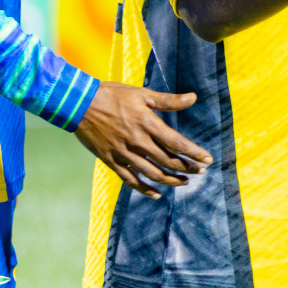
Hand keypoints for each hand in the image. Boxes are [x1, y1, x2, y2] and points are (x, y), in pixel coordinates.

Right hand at [74, 82, 208, 197]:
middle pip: (167, 160)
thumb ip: (168, 100)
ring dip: (170, 180)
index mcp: (147, 124)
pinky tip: (156, 194)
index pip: (177, 143)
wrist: (79, 104)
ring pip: (151, 173)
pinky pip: (130, 179)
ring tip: (184, 182)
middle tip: (200, 172)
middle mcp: (137, 141)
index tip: (208, 160)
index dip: (194, 153)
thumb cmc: (113, 96)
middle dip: (186, 168)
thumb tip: (193, 98)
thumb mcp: (142, 94)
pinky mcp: (110, 160)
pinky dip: (144, 189)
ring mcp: (123, 153)